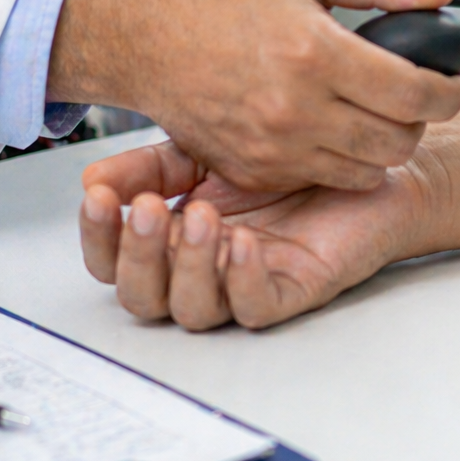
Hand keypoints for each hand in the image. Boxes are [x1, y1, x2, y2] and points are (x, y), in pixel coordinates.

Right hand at [49, 0, 459, 193]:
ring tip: (376, 113)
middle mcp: (296, 108)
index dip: (449, 92)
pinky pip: (323, 180)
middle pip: (399, 141)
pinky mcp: (253, 170)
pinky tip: (334, 128)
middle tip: (414, 98)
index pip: (414, 93)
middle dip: (422, 121)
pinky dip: (340, 161)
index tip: (455, 84)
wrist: (143, 34)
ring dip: (384, 146)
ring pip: (367, 170)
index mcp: (315, 53)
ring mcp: (272, 147)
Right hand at [79, 141, 421, 329]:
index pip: (115, 259)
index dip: (99, 237)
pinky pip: (257, 306)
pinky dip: (243, 280)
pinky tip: (242, 243)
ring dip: (189, 266)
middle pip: (144, 297)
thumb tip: (92, 178)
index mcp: (173, 240)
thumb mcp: (206, 151)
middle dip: (138, 256)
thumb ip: (151, 167)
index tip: (96, 197)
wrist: (367, 159)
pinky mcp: (294, 291)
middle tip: (148, 209)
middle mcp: (203, 271)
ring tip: (204, 218)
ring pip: (195, 309)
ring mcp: (246, 285)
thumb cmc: (290, 160)